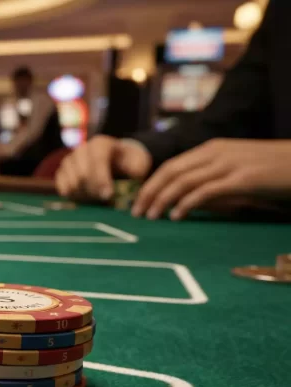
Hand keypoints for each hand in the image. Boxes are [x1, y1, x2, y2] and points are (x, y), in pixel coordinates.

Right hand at [55, 135, 151, 200]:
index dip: (101, 179)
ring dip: (83, 194)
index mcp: (100, 144)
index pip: (97, 160)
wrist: (116, 160)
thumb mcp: (138, 162)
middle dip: (94, 190)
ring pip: (71, 182)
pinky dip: (72, 194)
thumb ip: (136, 168)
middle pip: (82, 174)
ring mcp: (69, 160)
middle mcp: (81, 149)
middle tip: (105, 199)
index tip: (108, 195)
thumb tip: (132, 175)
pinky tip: (83, 197)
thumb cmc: (128, 162)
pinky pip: (62, 186)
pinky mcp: (62, 171)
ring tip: (97, 198)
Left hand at [132, 139, 290, 219]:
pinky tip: (176, 216)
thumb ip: (211, 182)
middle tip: (135, 213)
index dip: (151, 184)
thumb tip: (187, 203)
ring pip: (184, 181)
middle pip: (171, 172)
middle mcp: (216, 153)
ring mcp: (229, 164)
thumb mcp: (236, 171)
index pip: (171, 165)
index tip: (137, 202)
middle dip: (149, 192)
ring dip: (162, 200)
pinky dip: (187, 204)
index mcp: (212, 148)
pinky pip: (206, 191)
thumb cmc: (271, 170)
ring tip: (150, 217)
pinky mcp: (242, 179)